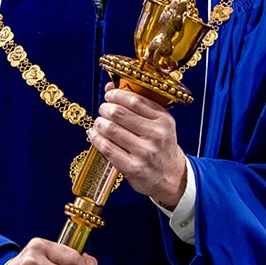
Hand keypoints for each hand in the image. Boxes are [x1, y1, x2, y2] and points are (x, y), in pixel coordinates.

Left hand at [88, 84, 186, 208]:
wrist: (171, 177)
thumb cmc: (161, 147)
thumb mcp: (159, 124)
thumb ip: (139, 105)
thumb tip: (111, 86)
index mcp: (164, 120)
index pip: (134, 101)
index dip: (116, 95)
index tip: (109, 95)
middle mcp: (156, 135)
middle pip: (119, 113)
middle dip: (105, 109)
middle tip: (103, 110)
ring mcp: (144, 152)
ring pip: (111, 130)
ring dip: (99, 123)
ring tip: (99, 123)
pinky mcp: (133, 168)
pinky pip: (107, 148)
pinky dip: (96, 139)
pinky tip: (94, 135)